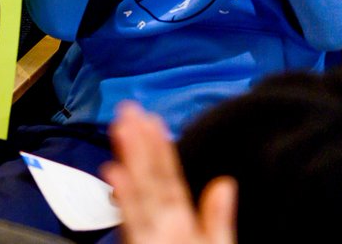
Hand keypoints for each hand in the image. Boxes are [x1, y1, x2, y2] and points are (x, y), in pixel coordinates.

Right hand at [103, 102, 237, 243]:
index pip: (168, 177)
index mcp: (180, 222)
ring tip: (121, 128)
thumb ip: (218, 218)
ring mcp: (149, 236)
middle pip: (148, 177)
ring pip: (137, 192)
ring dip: (129, 159)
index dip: (159, 147)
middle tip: (128, 109)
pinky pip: (133, 220)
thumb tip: (226, 184)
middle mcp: (161, 224)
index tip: (151, 119)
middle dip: (138, 142)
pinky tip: (116, 172)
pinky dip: (125, 197)